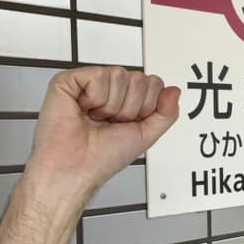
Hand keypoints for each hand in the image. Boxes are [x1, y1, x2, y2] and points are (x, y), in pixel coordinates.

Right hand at [25, 66, 180, 195]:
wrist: (75, 168)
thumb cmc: (101, 158)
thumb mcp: (146, 136)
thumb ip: (166, 114)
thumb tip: (174, 92)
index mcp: (126, 100)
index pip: (153, 83)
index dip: (146, 106)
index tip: (129, 124)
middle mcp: (109, 90)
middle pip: (139, 78)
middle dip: (130, 107)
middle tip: (110, 123)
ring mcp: (89, 83)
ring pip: (120, 74)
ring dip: (112, 106)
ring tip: (96, 119)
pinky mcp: (69, 80)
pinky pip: (98, 75)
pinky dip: (95, 98)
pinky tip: (84, 109)